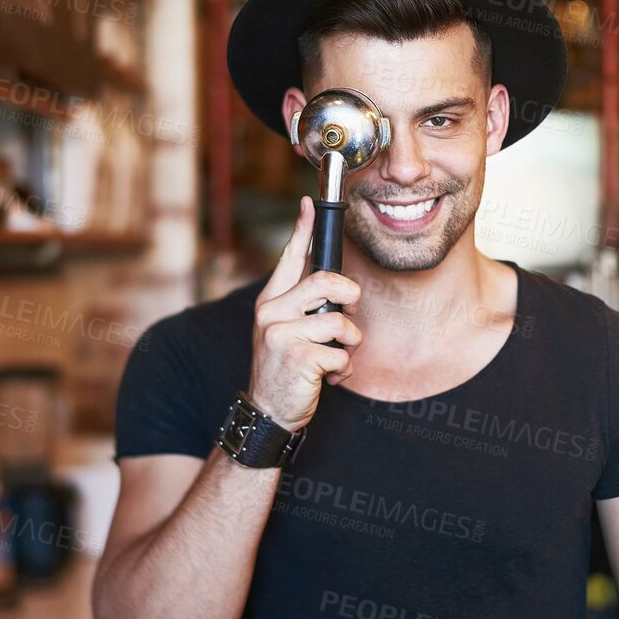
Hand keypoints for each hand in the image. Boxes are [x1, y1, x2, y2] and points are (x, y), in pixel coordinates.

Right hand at [247, 197, 362, 429]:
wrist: (268, 413)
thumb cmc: (286, 370)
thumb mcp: (287, 333)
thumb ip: (305, 309)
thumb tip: (339, 289)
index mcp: (270, 302)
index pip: (289, 259)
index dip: (303, 230)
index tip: (310, 205)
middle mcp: (271, 312)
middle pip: (324, 282)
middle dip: (349, 297)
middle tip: (349, 313)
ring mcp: (281, 333)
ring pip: (339, 321)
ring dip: (348, 344)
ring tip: (334, 358)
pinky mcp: (297, 356)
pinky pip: (340, 352)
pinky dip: (343, 369)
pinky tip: (327, 377)